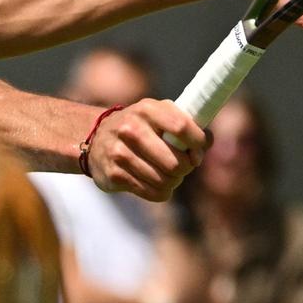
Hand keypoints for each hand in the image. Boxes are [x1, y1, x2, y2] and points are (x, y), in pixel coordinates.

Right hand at [86, 98, 205, 201]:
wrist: (95, 139)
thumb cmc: (140, 126)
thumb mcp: (158, 114)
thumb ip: (185, 123)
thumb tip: (207, 143)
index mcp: (146, 109)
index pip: (182, 127)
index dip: (198, 143)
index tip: (199, 150)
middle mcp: (130, 129)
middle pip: (176, 163)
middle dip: (186, 168)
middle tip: (183, 166)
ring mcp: (120, 153)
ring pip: (165, 181)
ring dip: (173, 181)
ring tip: (169, 174)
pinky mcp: (114, 175)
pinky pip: (152, 192)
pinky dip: (160, 191)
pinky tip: (155, 182)